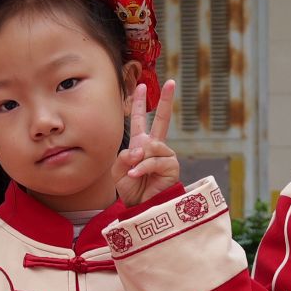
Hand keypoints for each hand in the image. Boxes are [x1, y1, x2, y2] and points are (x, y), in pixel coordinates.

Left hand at [114, 78, 181, 209]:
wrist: (140, 207)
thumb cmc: (130, 188)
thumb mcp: (118, 169)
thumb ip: (124, 155)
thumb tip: (139, 149)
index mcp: (141, 144)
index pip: (142, 119)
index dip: (141, 103)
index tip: (142, 85)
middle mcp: (156, 147)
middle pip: (163, 119)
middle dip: (167, 100)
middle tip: (172, 82)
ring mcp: (166, 156)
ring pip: (151, 145)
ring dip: (139, 159)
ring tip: (133, 172)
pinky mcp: (172, 166)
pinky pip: (154, 160)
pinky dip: (142, 168)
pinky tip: (135, 174)